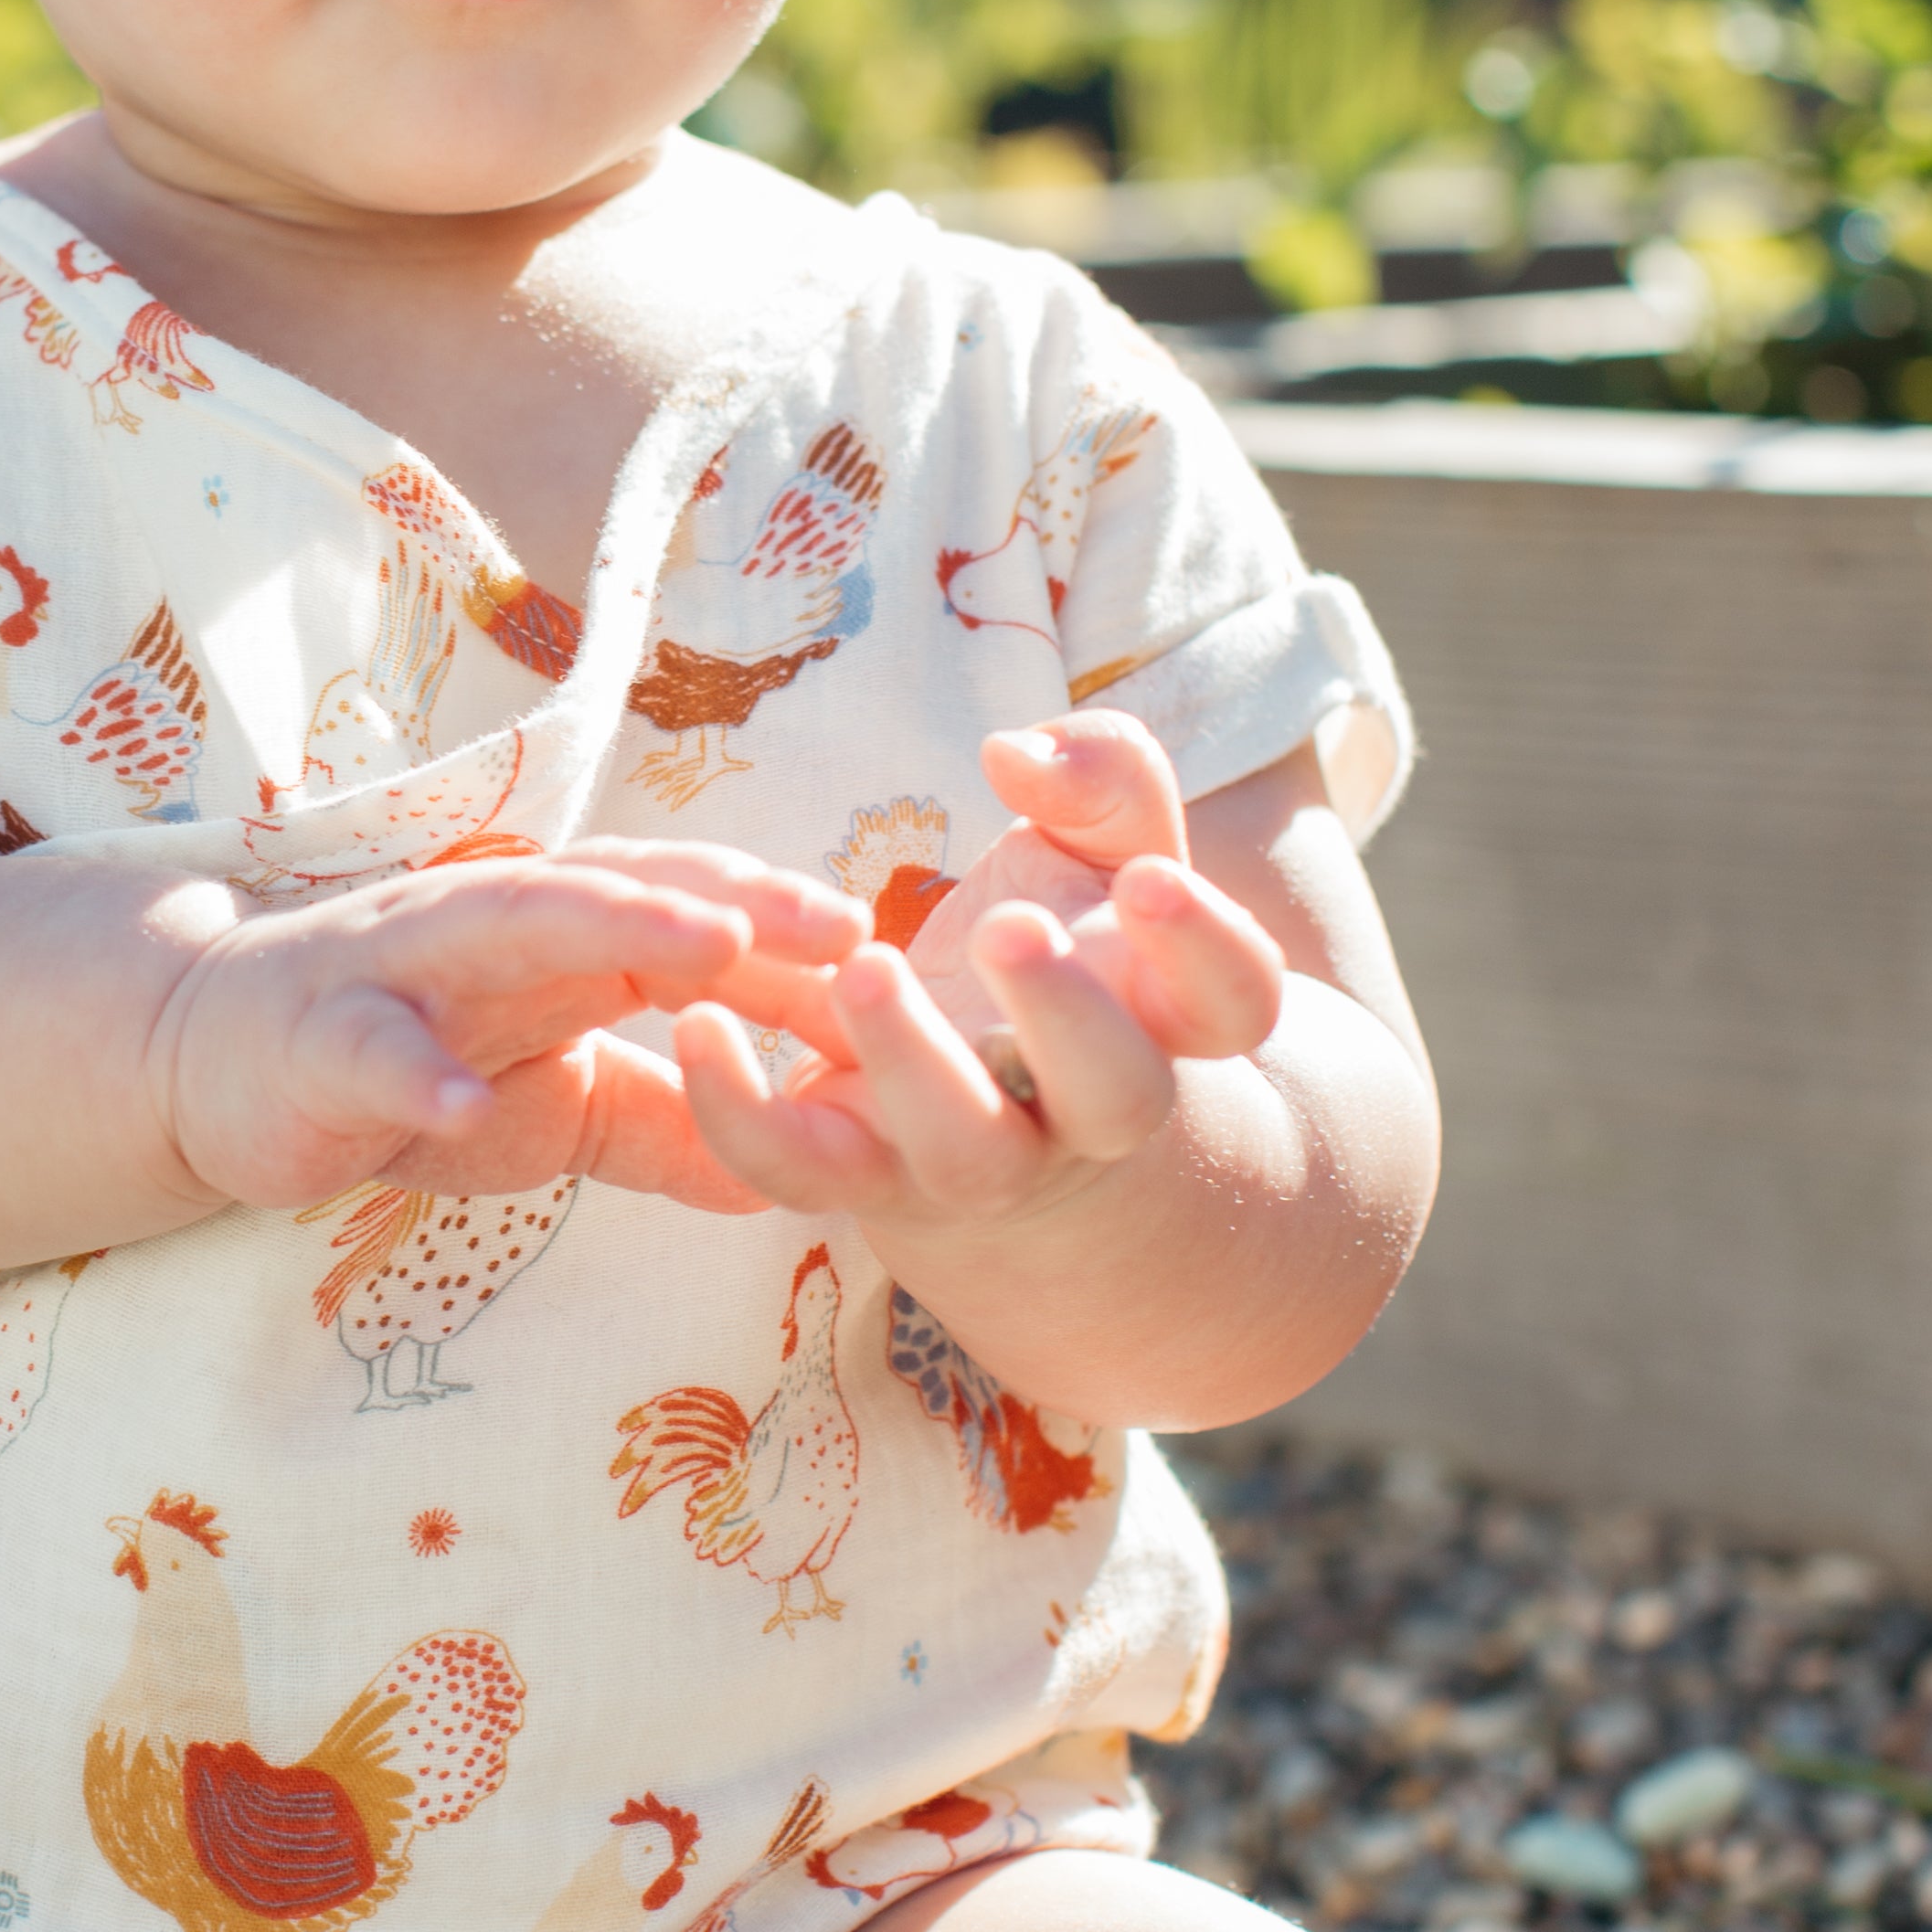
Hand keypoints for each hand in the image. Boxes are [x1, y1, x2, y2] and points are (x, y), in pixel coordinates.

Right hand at [147, 844, 869, 1216]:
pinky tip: (472, 1101)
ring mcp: (406, 967)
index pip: (694, 916)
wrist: (218, 1062)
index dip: (793, 939)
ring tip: (709, 948)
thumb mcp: (561, 1107)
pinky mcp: (321, 1036)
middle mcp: (496, 921)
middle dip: (738, 902)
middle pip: (631, 891)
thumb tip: (798, 1174)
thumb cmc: (404, 1066)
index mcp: (563, 937)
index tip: (899, 961)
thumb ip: (670, 1128)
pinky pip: (377, 1050)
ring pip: (517, 923)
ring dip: (616, 926)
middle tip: (843, 928)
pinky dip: (423, 1071)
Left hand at [668, 711, 1286, 1245]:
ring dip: (914, 1064)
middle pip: (1119, 1096)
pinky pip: (803, 1173)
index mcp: (1165, 1017)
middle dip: (1069, 1017)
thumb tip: (1022, 750)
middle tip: (1012, 927)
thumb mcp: (1096, 854)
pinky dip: (741, 1115)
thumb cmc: (1051, 952)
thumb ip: (1100, 780)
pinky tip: (697, 1022)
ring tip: (861, 967)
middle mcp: (1087, 1112)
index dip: (1207, 946)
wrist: (990, 1121)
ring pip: (966, 1153)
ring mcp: (977, 1161)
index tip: (1150, 878)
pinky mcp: (863, 1181)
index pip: (1235, 1000)